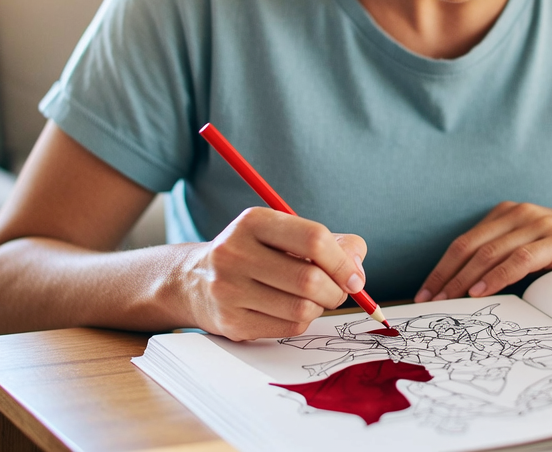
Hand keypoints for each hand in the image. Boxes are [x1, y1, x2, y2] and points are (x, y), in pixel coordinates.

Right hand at [179, 207, 367, 339]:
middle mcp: (235, 252)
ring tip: (313, 300)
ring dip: (319, 308)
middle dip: (336, 291)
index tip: (354, 277)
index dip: (342, 261)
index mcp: (254, 222)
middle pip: (309, 279)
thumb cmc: (256, 254)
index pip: (313, 239)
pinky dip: (302, 322)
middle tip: (338, 292)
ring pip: (301, 309)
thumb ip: (332, 243)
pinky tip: (291, 311)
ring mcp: (229, 289)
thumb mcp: (286, 234)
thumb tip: (357, 270)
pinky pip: (288, 329)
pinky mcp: (231, 322)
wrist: (195, 281)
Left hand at [414, 201, 551, 302]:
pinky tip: (480, 292)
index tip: (425, 292)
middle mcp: (519, 213)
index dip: (441, 267)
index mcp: (508, 213)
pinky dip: (496, 276)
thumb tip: (466, 291)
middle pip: (469, 246)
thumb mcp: (532, 251)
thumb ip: (504, 260)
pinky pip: (519, 259)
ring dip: (463, 279)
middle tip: (428, 301)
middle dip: (445, 275)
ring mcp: (539, 224)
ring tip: (447, 300)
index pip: (464, 242)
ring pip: (489, 252)